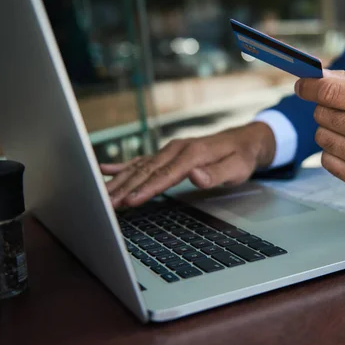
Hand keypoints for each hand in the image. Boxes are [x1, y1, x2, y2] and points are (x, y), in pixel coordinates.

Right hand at [100, 122, 275, 207]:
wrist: (243, 140)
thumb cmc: (240, 157)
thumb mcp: (237, 168)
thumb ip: (216, 173)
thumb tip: (195, 176)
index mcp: (193, 153)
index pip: (166, 174)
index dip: (147, 189)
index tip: (131, 201)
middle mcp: (177, 149)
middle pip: (146, 171)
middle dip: (125, 188)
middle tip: (106, 203)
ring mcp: (170, 150)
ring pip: (140, 166)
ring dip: (119, 180)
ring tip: (101, 194)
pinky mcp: (167, 154)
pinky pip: (141, 160)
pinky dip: (122, 166)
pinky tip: (104, 170)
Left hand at [295, 70, 344, 192]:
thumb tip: (310, 78)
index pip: (332, 93)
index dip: (310, 87)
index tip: (301, 85)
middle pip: (324, 115)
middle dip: (326, 108)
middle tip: (342, 111)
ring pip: (322, 138)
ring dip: (329, 131)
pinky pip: (327, 161)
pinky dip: (334, 152)